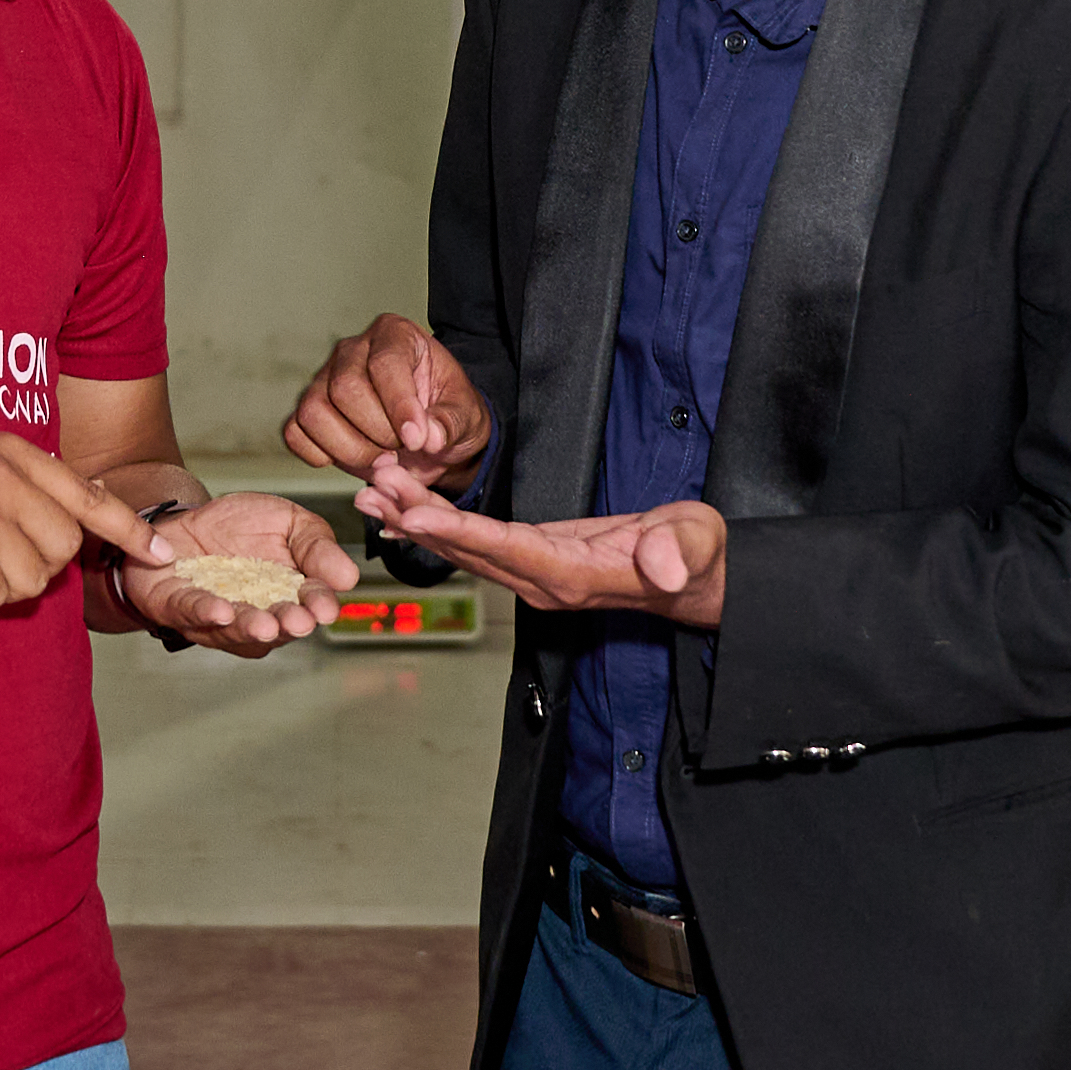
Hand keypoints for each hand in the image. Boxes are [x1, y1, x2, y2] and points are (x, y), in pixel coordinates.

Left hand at [123, 492, 359, 660]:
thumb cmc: (238, 528)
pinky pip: (192, 611)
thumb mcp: (288, 522)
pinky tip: (221, 611)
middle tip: (299, 621)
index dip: (319, 605)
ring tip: (265, 624)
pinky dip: (206, 612)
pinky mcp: (178, 607)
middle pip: (276, 626)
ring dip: (250, 626)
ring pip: (235, 628)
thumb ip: (317, 545)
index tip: (325, 608)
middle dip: (287, 624)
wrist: (186, 520)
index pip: (310, 604)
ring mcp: (217, 619)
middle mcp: (256, 614)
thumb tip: (348, 577)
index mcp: (289, 595)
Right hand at [282, 312, 490, 489]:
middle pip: (345, 389)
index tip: (417, 439)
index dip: (399, 406)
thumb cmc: (446, 414)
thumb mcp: (466, 416)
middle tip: (403, 449)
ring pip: (314, 412)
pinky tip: (352, 458)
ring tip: (383, 459)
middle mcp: (352, 350)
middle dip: (377, 431)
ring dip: (350, 448)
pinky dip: (319, 455)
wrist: (429, 437)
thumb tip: (430, 436)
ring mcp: (323, 379)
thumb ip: (450, 423)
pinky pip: (295, 433)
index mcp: (395, 335)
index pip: (385, 364)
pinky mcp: (308, 411)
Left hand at [361, 472, 728, 627]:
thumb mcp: (695, 545)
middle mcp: (545, 582)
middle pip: (470, 550)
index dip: (460, 531)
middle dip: (418, 519)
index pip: (508, 549)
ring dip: (418, 520)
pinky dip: (439, 525)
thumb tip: (661, 565)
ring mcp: (537, 577)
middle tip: (372, 487)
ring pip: (466, 550)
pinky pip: (477, 546)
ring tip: (373, 490)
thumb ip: (677, 553)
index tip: (415, 512)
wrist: (699, 579)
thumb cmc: (696, 557)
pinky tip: (406, 509)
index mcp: (575, 575)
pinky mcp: (535, 563)